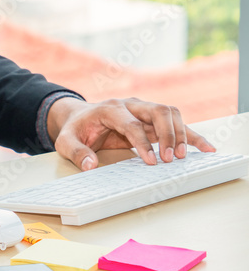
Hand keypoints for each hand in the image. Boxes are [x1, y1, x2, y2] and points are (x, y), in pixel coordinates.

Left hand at [48, 97, 215, 170]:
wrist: (80, 117)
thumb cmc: (75, 129)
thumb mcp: (65, 141)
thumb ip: (76, 152)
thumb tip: (90, 166)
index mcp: (110, 109)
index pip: (131, 123)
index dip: (142, 142)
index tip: (151, 161)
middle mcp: (130, 105)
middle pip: (158, 111)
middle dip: (168, 135)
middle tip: (170, 159)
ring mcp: (143, 110)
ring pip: (170, 114)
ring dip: (181, 134)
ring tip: (183, 157)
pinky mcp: (151, 119)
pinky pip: (175, 123)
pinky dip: (190, 134)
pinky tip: (204, 147)